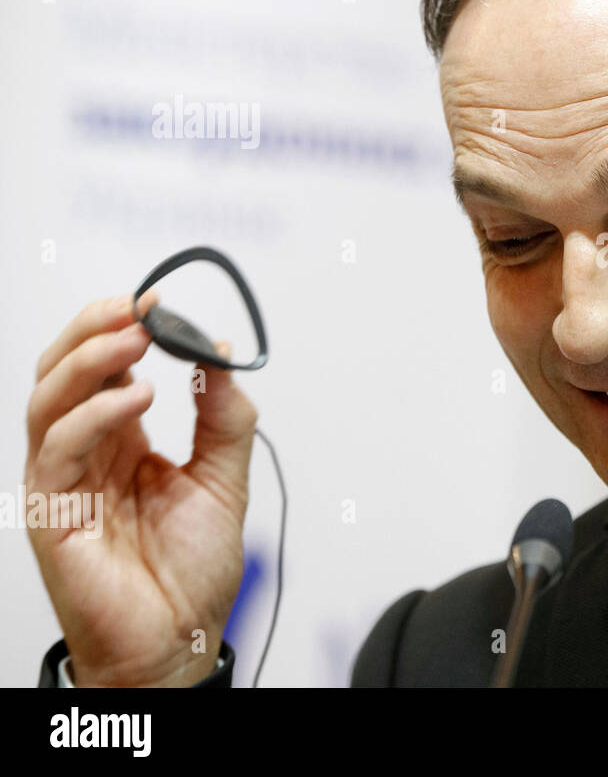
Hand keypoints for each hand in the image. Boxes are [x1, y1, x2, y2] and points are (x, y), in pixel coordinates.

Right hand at [25, 291, 257, 685]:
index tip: (157, 301)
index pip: (104, 371)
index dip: (120, 330)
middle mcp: (87, 455)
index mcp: (122, 443)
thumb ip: (224, 417)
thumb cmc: (192, 571)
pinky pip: (57, 449)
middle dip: (94, 331)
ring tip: (134, 342)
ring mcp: (65, 481)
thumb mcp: (225, 478)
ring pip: (48, 401)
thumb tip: (220, 352)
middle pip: (62, 374)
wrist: (179, 640)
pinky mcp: (54, 512)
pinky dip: (90, 414)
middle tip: (136, 309)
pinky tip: (135, 400)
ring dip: (88, 362)